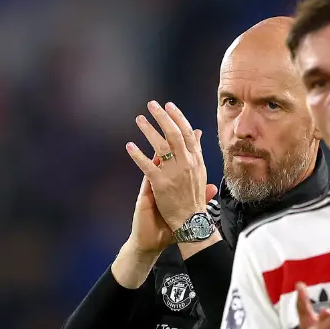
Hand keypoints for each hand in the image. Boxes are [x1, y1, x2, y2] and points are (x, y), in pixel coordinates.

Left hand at [125, 101, 217, 238]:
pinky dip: (137, 154)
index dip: (178, 117)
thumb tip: (198, 132)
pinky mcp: (160, 184)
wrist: (191, 223)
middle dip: (162, 117)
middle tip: (152, 105)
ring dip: (148, 130)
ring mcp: (174, 173)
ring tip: (139, 119)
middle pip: (174, 134)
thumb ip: (197, 151)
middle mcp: (187, 163)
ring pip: (160, 145)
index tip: (169, 106)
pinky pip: (147, 165)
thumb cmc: (194, 199)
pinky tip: (129, 146)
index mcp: (196, 160)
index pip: (188, 133)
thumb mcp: (200, 172)